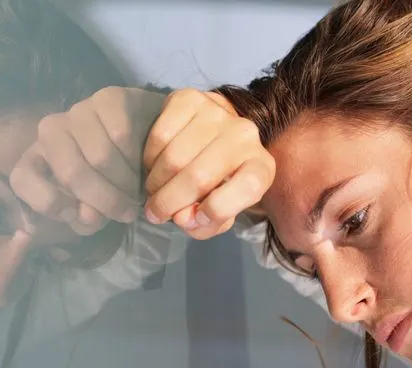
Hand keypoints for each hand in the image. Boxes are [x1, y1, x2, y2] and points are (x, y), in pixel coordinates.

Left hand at [10, 87, 164, 235]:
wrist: (150, 140)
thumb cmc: (113, 178)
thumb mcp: (94, 207)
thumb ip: (85, 217)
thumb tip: (88, 217)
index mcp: (38, 159)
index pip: (22, 178)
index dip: (47, 203)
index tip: (76, 216)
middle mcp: (51, 130)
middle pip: (71, 173)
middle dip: (104, 200)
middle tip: (126, 212)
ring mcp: (78, 111)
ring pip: (100, 156)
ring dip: (126, 183)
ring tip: (138, 190)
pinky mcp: (108, 98)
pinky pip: (122, 135)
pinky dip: (137, 158)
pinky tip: (144, 163)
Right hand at [143, 88, 274, 239]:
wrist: (210, 133)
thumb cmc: (215, 181)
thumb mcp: (219, 211)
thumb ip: (205, 225)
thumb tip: (182, 218)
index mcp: (261, 165)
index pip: (249, 187)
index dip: (218, 210)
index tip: (195, 220)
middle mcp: (245, 134)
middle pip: (200, 176)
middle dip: (169, 202)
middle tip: (155, 213)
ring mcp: (217, 113)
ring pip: (175, 158)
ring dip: (156, 182)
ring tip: (154, 190)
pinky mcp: (189, 98)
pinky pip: (160, 136)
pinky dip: (150, 158)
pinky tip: (154, 165)